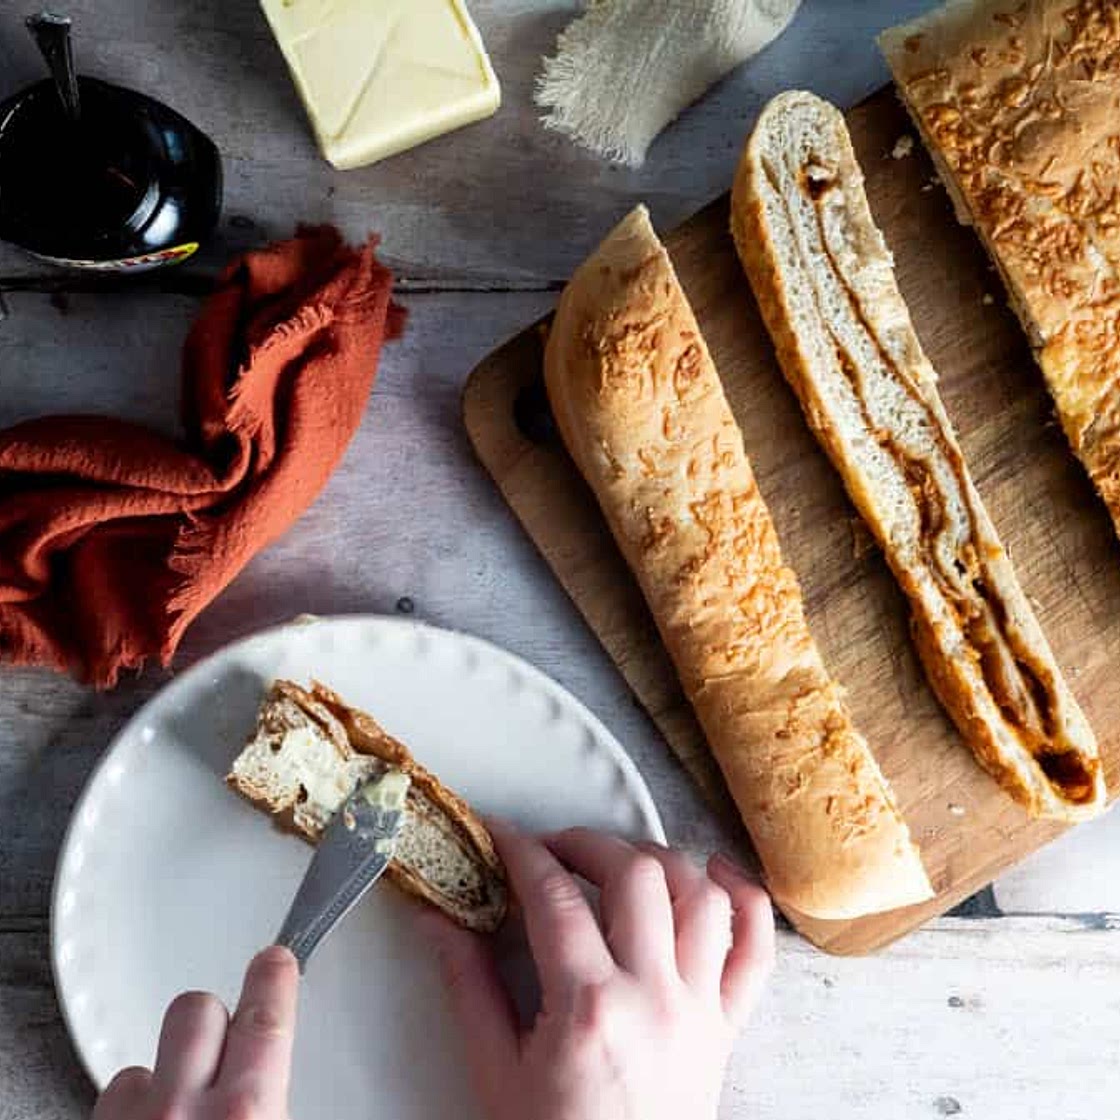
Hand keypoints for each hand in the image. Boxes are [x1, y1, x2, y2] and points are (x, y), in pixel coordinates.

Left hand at [93, 946, 298, 1119]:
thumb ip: (275, 1104)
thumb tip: (279, 1086)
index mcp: (245, 1113)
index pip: (264, 1019)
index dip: (271, 980)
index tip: (275, 960)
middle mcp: (180, 1112)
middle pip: (194, 1012)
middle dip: (212, 1017)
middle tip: (228, 1037)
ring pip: (142, 1064)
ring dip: (163, 1074)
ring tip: (182, 1104)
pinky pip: (108, 1100)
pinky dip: (128, 1109)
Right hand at [418, 823, 774, 1119]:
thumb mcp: (495, 1070)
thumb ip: (467, 985)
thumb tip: (437, 917)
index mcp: (589, 1008)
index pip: (555, 897)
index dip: (523, 851)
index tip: (502, 836)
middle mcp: (654, 996)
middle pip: (636, 876)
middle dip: (589, 843)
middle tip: (554, 850)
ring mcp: (699, 1008)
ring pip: (700, 896)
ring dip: (661, 860)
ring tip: (622, 862)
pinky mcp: (728, 1025)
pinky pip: (757, 949)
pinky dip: (745, 898)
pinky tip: (713, 872)